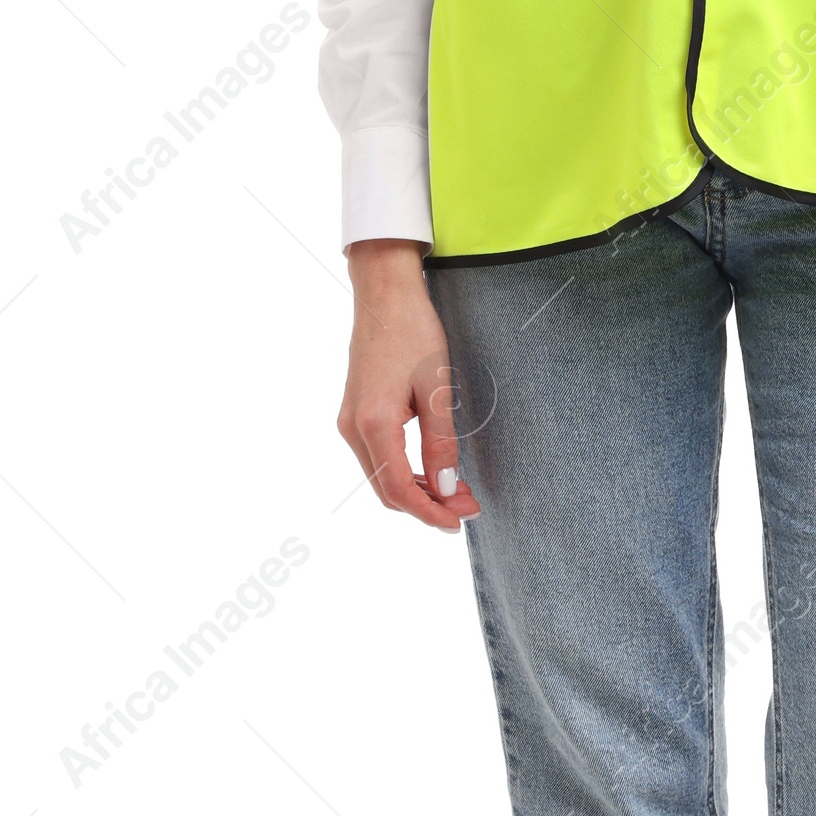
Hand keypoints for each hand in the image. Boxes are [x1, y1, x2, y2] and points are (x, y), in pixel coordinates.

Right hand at [338, 240, 476, 530]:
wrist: (384, 294)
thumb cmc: (414, 332)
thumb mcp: (437, 388)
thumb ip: (440, 443)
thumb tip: (446, 489)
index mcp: (373, 423)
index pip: (400, 490)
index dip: (430, 513)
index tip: (459, 522)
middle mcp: (352, 428)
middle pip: (387, 490)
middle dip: (427, 505)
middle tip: (467, 506)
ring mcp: (349, 421)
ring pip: (381, 477)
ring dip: (416, 490)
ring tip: (456, 490)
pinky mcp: (354, 412)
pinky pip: (377, 457)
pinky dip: (404, 471)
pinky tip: (432, 468)